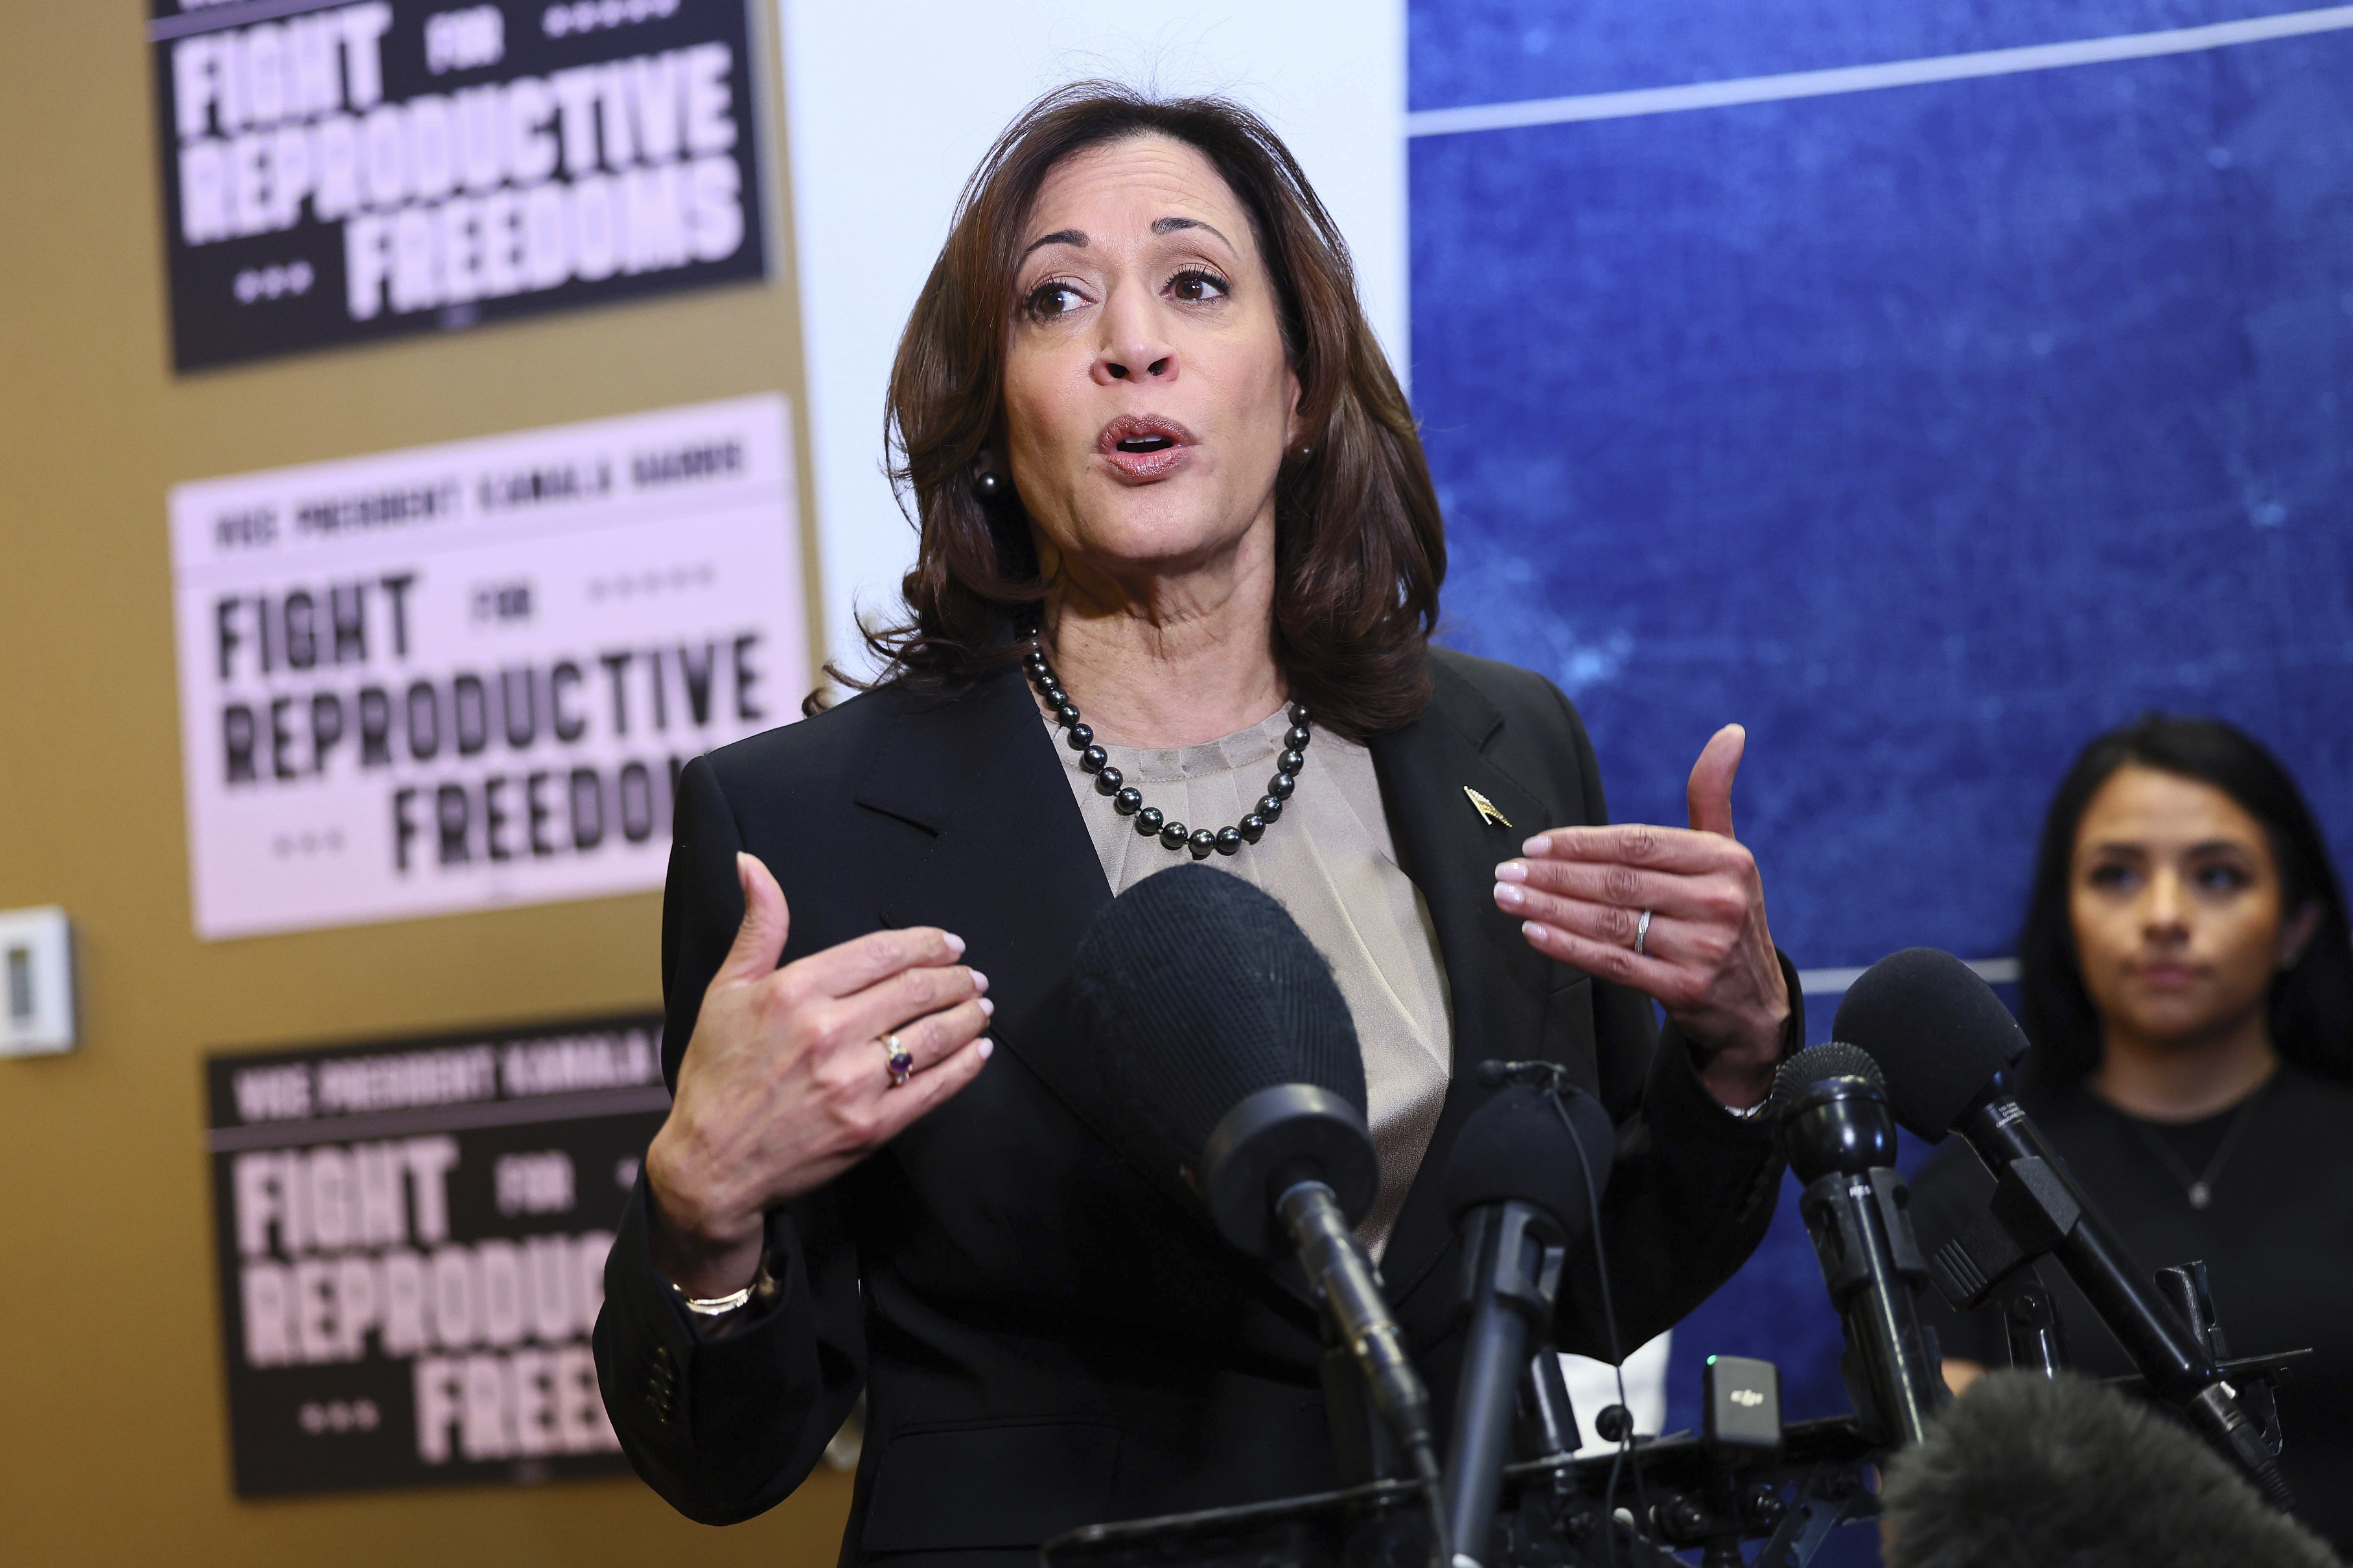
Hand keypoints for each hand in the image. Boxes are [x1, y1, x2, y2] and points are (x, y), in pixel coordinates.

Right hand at [644, 852, 994, 1295]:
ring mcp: (851, 1082)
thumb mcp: (725, 991)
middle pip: (916, 989)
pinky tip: (980, 1050)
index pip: (882, 952)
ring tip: (982, 1005)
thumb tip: (753, 866)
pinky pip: (934, 1088)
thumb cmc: (715, 1076)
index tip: (949, 944)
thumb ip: (758, 927)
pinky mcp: (870, 1127)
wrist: (709, 1165)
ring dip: (968, 1014)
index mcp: (794, 992)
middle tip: (972, 975)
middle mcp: (827, 1032)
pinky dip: (966, 1065)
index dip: (927, 943)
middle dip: (956, 977)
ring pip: (933, 1034)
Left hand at [1492, 725, 1789, 1108]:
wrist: (1753, 1004)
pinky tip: (1534, 934)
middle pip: (1618, 882)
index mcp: (1726, 860)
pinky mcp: (1686, 989)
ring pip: (1610, 923)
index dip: (1580, 843)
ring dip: (1550, 909)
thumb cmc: (1726, 915)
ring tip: (1508, 898)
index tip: (1534, 845)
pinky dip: (1569, 948)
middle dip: (1554, 877)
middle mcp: (1720, 902)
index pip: (1638, 844)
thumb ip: (1713, 796)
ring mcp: (1704, 948)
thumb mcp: (1728, 855)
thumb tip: (1730, 732)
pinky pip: (1615, 964)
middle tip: (1506, 872)